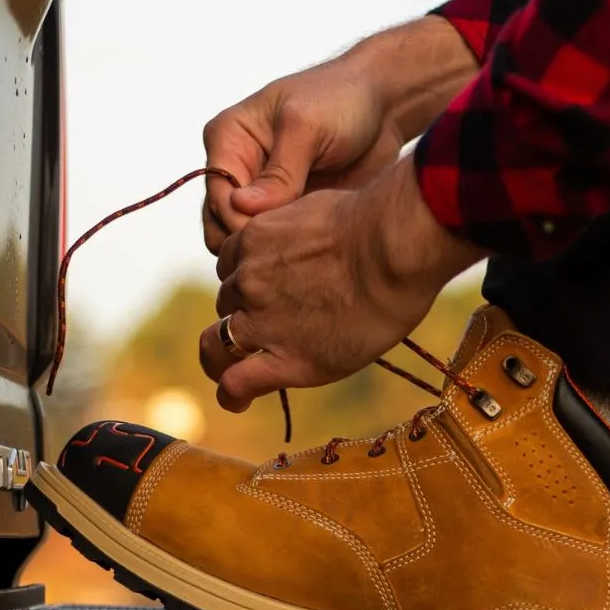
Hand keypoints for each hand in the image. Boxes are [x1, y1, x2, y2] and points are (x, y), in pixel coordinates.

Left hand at [198, 157, 482, 410]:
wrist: (391, 249)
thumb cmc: (374, 224)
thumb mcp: (319, 208)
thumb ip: (301, 228)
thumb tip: (316, 236)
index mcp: (252, 241)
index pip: (233, 267)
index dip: (248, 281)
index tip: (267, 292)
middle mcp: (247, 282)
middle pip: (227, 304)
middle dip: (244, 315)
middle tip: (274, 330)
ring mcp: (261, 322)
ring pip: (219, 345)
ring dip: (227, 357)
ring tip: (235, 377)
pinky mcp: (285, 359)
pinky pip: (238, 382)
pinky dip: (232, 394)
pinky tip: (237, 402)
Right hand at [202, 64, 402, 249]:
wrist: (384, 107)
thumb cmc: (342, 100)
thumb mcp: (307, 128)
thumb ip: (279, 173)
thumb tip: (242, 206)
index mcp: (228, 139)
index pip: (218, 196)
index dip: (239, 223)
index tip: (276, 235)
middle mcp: (238, 168)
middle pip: (222, 224)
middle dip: (251, 241)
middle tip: (292, 245)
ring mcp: (262, 193)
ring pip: (245, 239)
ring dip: (270, 249)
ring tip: (307, 244)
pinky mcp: (287, 211)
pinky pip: (276, 243)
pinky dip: (289, 250)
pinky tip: (316, 246)